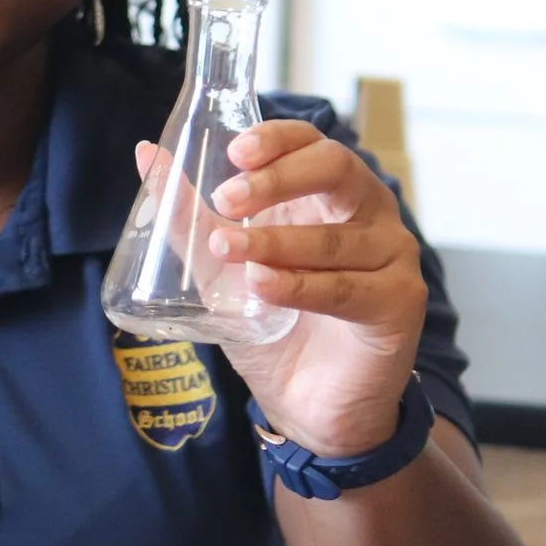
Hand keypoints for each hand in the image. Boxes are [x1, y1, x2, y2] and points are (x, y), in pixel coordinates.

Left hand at [163, 119, 425, 457]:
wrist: (307, 407)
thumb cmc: (272, 326)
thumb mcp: (220, 269)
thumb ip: (189, 217)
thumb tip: (146, 155)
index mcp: (327, 193)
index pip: (312, 141)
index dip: (278, 139)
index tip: (235, 152)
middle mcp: (367, 213)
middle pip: (336, 168)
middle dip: (276, 179)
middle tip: (227, 200)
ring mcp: (390, 255)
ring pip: (334, 238)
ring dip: (274, 243)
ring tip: (228, 251)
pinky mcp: (399, 303)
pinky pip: (348, 288)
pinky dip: (300, 286)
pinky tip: (263, 286)